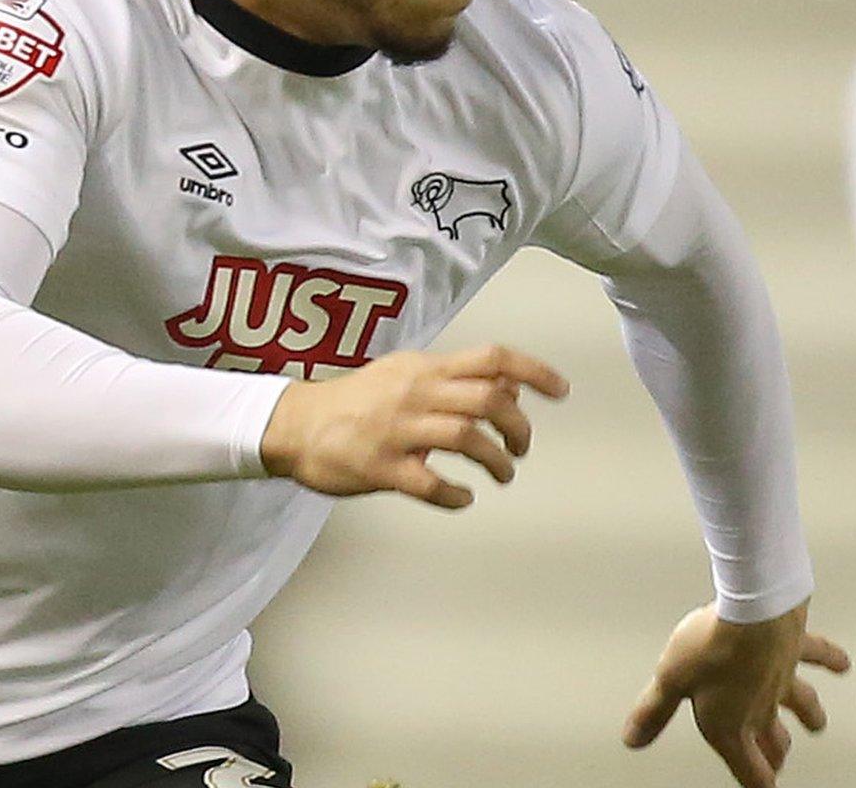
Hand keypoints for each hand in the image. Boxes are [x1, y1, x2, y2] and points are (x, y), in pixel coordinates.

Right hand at [258, 345, 568, 509]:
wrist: (295, 425)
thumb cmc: (356, 402)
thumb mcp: (406, 375)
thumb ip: (455, 379)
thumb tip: (510, 388)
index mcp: (426, 369)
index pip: (492, 358)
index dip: (534, 371)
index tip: (560, 390)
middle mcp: (417, 394)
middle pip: (489, 400)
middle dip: (518, 426)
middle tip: (522, 447)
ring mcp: (399, 431)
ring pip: (467, 438)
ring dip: (497, 461)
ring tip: (502, 474)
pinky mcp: (381, 467)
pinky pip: (430, 484)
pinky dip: (456, 495)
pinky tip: (462, 496)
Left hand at [623, 602, 850, 787]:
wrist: (752, 609)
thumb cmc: (713, 646)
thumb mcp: (670, 680)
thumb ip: (654, 711)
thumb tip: (634, 737)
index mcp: (731, 724)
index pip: (749, 770)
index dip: (757, 784)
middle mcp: (762, 706)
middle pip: (773, 741)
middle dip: (774, 754)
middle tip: (778, 762)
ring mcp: (783, 677)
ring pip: (802, 704)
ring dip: (809, 716)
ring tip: (816, 724)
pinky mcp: (796, 645)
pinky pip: (818, 655)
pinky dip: (831, 660)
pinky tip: (841, 664)